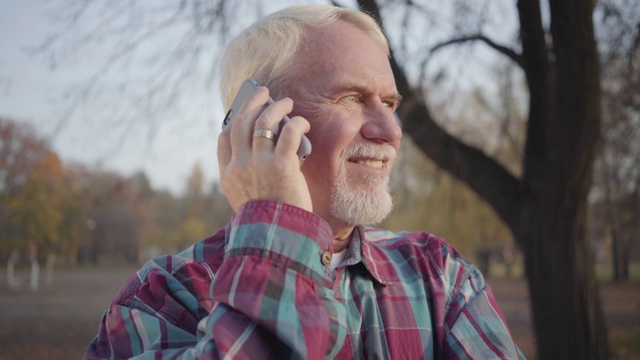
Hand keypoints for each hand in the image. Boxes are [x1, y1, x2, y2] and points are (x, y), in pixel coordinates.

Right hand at [217, 86, 311, 212]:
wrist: (279, 236)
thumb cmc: (269, 219)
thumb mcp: (248, 199)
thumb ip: (249, 176)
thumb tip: (265, 149)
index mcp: (228, 175)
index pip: (225, 139)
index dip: (234, 121)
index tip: (243, 114)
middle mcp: (240, 166)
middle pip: (241, 122)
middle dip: (252, 102)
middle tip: (263, 92)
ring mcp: (259, 164)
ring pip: (264, 121)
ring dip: (277, 107)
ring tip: (287, 102)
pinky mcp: (282, 164)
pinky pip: (289, 132)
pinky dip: (296, 123)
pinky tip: (301, 123)